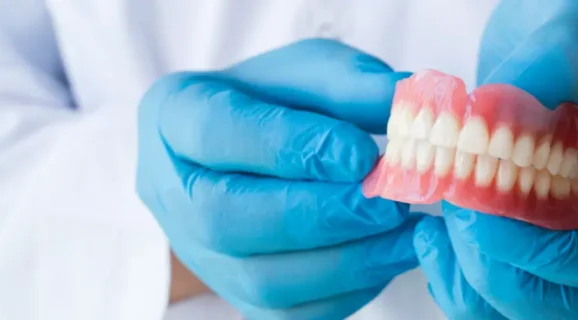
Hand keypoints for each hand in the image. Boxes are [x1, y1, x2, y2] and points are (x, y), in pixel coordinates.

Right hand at [136, 39, 419, 318]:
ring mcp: (199, 254)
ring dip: (346, 261)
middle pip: (225, 219)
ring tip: (406, 234)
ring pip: (260, 280)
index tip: (360, 153)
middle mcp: (171, 192)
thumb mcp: (312, 72)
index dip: (288, 146)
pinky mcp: (237, 296)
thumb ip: (352, 85)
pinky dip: (348, 290)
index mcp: (174, 115)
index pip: (217, 133)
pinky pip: (289, 314)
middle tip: (388, 204)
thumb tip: (406, 104)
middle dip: (318, 216)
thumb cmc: (278, 101)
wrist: (258, 149)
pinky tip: (388, 257)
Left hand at [413, 1, 577, 318]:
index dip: (538, 252)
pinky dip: (460, 273)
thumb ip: (559, 61)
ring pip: (533, 304)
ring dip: (474, 281)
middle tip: (454, 212)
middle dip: (501, 272)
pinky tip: (433, 230)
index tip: (479, 208)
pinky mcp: (536, 223)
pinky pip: (503, 282)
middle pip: (571, 302)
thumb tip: (498, 115)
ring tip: (440, 224)